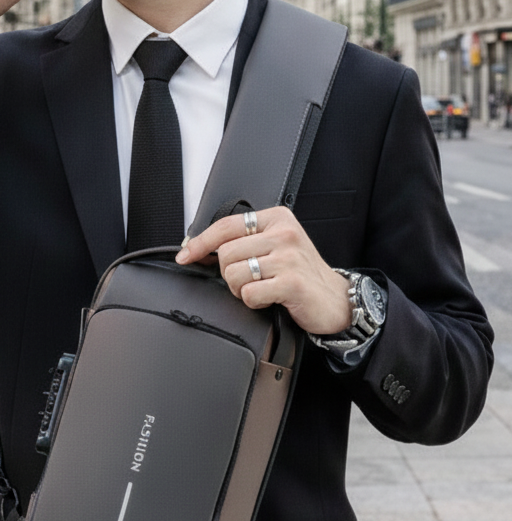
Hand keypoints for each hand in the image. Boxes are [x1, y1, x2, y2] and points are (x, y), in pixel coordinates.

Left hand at [176, 206, 351, 334]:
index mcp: (277, 218)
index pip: (226, 225)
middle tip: (247, 281)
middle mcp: (284, 234)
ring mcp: (289, 257)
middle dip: (228, 274)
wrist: (335, 299)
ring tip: (260, 289)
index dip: (200, 242)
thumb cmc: (301, 274)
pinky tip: (268, 299)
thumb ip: (244, 241)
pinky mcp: (292, 283)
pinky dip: (253, 302)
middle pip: (226, 253)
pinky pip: (250, 294)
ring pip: (235, 274)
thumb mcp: (275, 245)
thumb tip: (198, 248)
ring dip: (240, 289)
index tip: (185, 255)